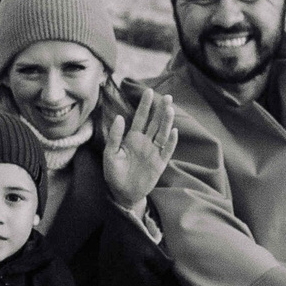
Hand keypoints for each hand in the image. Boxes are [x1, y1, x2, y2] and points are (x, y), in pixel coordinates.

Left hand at [99, 82, 178, 209]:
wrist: (122, 193)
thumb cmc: (114, 173)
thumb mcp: (110, 154)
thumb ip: (114, 136)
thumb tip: (119, 117)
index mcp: (132, 138)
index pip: (140, 118)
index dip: (145, 105)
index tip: (148, 92)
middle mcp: (145, 142)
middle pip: (155, 122)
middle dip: (160, 109)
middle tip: (167, 96)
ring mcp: (153, 152)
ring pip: (162, 133)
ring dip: (167, 122)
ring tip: (170, 109)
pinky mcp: (160, 164)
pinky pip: (167, 151)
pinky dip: (171, 142)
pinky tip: (174, 132)